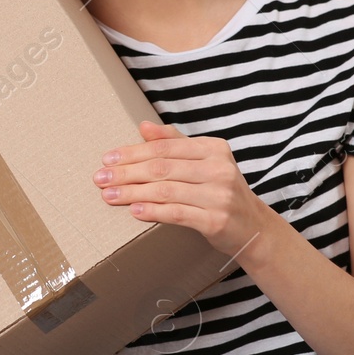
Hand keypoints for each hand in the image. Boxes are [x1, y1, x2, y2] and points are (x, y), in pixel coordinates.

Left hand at [94, 119, 263, 260]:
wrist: (253, 228)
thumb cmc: (221, 192)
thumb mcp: (205, 161)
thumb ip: (175, 143)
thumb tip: (144, 126)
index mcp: (214, 148)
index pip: (165, 147)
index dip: (133, 152)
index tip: (107, 159)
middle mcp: (219, 169)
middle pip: (162, 168)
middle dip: (126, 173)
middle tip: (100, 178)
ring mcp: (219, 195)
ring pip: (166, 191)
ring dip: (132, 193)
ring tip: (109, 196)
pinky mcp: (216, 221)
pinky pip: (177, 214)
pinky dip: (153, 211)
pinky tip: (134, 210)